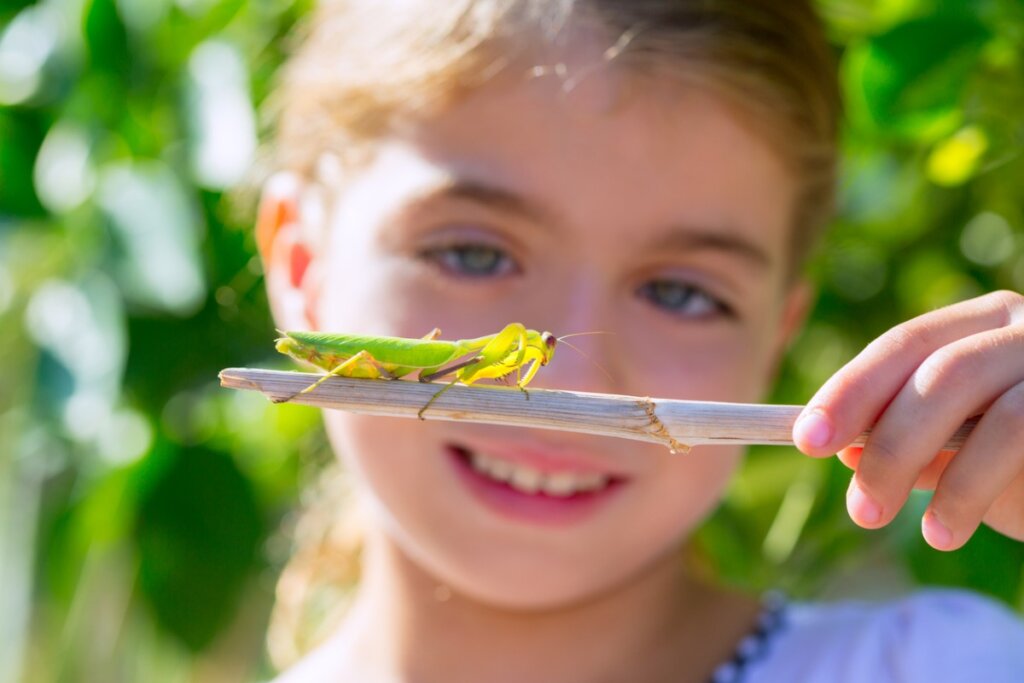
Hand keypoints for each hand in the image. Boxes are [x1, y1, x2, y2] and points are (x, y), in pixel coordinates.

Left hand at [792, 290, 1023, 550]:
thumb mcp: (962, 448)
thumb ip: (913, 443)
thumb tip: (846, 450)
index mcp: (982, 324)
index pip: (904, 345)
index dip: (851, 390)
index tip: (804, 438)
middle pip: (940, 374)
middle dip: (886, 441)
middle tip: (857, 507)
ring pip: (992, 413)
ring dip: (936, 478)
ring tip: (906, 530)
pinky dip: (974, 493)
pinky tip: (943, 531)